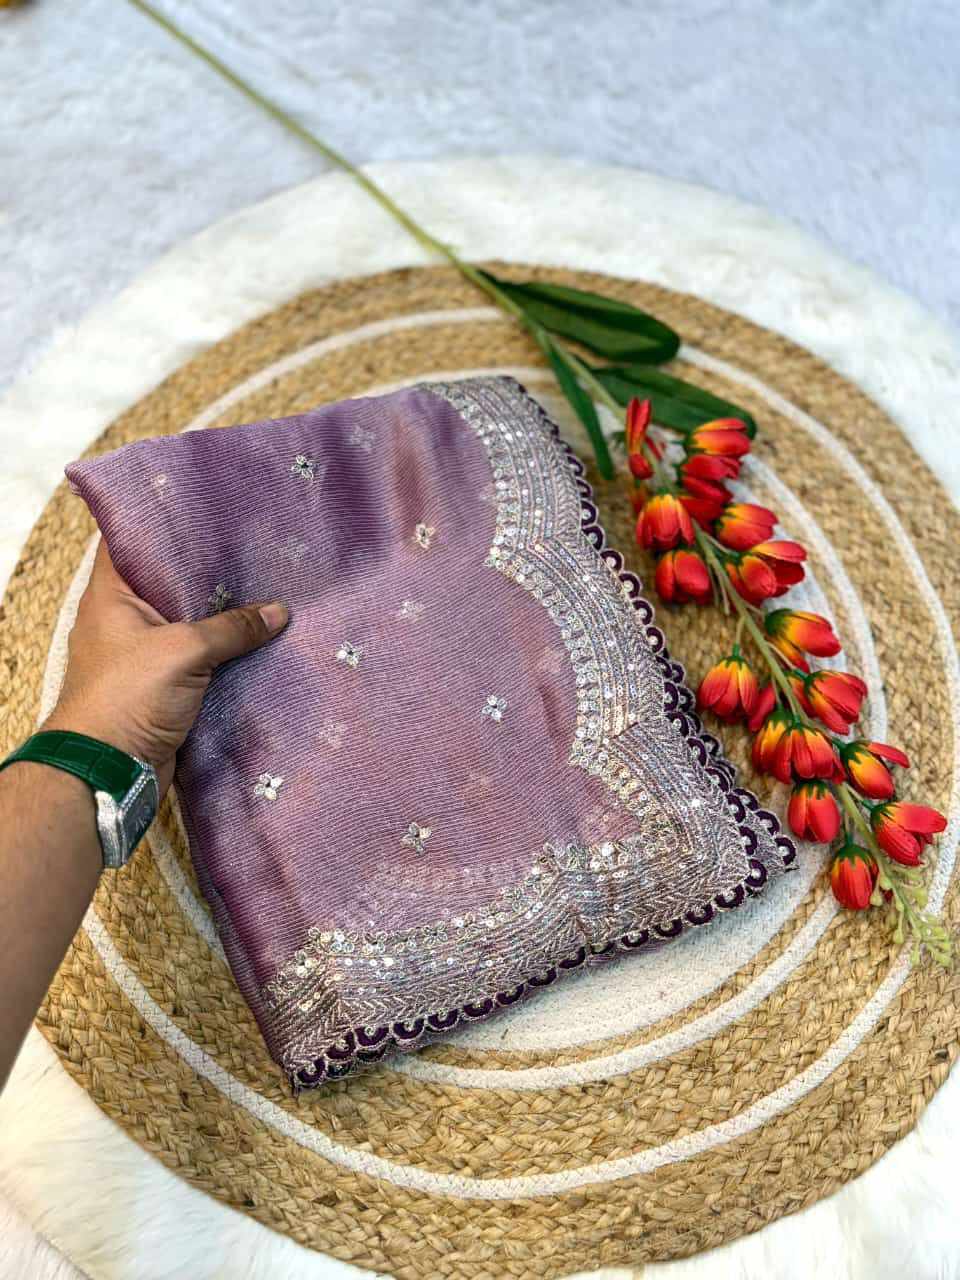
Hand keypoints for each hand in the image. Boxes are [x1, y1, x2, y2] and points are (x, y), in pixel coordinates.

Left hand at [44, 540, 287, 793]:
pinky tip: (257, 638)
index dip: (163, 523)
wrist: (111, 769)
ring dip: (219, 615)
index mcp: (111, 595)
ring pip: (187, 623)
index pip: (131, 542)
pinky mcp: (161, 685)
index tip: (205, 512)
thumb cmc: (130, 695)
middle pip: (168, 583)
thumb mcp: (184, 650)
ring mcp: (142, 654)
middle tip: (249, 547)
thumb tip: (279, 612)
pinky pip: (197, 658)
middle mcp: (123, 619)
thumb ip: (232, 628)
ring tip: (263, 587)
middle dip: (206, 571)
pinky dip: (222, 651)